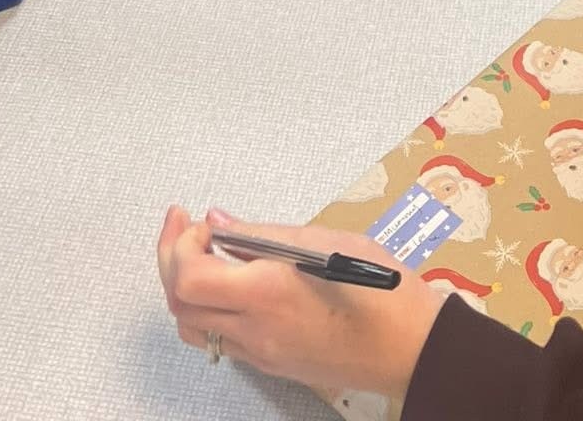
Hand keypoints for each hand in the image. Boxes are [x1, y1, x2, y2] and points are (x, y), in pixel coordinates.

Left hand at [157, 209, 442, 396]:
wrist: (410, 346)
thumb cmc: (380, 290)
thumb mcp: (324, 242)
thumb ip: (262, 234)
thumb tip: (220, 223)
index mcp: (267, 293)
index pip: (189, 277)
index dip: (180, 243)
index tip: (196, 219)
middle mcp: (256, 329)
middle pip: (180, 304)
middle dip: (171, 258)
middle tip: (182, 223)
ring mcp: (261, 353)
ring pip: (193, 327)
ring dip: (184, 288)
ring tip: (200, 251)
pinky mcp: (272, 363)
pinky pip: (221, 339)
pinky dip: (208, 306)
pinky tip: (228, 280)